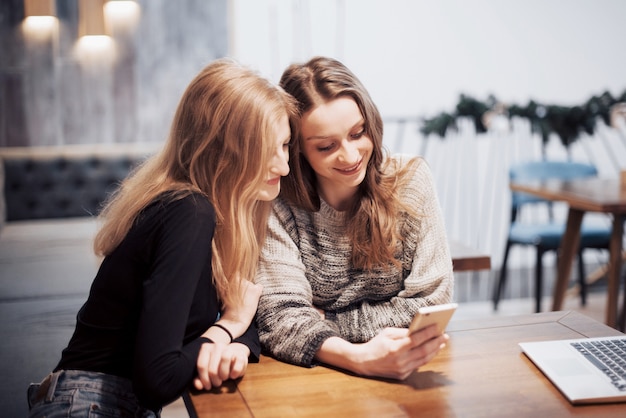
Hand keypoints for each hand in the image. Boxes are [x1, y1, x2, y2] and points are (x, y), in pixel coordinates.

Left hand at [194, 342, 251, 389]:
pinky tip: (233, 376)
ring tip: (224, 378)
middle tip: (217, 383)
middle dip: (214, 379)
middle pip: (212, 367)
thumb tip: (198, 386)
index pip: (201, 365)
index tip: (208, 386)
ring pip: (225, 359)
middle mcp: (217, 346)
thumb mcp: (207, 370)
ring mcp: (229, 348)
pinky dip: (235, 372)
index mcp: (206, 348)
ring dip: (224, 374)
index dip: (204, 379)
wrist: (233, 353)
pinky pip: (238, 363)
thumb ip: (200, 378)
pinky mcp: (240, 353)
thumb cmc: (217, 364)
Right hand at [219, 280, 262, 337]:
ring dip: (250, 290)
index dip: (238, 282)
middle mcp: (240, 280)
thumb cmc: (227, 310)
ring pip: (251, 285)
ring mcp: (248, 284)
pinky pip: (259, 286)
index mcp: (231, 280)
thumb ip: (229, 286)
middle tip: (241, 297)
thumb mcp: (224, 294)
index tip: (237, 288)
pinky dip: (258, 291)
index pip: (237, 275)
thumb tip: (232, 282)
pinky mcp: (255, 290)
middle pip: (244, 281)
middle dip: (244, 287)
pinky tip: (254, 298)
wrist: (234, 320)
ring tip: (246, 301)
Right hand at [317, 323, 447, 380]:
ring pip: (423, 360)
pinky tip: (431, 351)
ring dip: (434, 351)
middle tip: (445, 335)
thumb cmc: (376, 344)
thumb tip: (420, 330)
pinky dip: (426, 358)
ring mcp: (402, 370)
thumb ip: (403, 332)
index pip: (416, 340)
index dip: (428, 333)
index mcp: (395, 348)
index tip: (438, 327)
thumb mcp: (387, 333)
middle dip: (436, 342)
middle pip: (423, 351)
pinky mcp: (402, 376)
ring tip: (441, 343)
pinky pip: (418, 365)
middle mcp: (400, 361)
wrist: (363, 362)